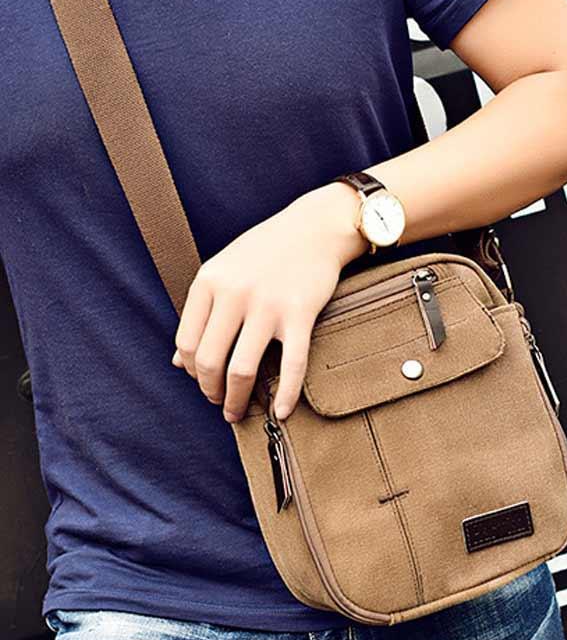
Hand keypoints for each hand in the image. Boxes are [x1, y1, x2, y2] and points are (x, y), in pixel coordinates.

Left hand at [171, 183, 367, 422]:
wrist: (316, 227)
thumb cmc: (268, 249)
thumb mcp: (225, 270)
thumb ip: (201, 310)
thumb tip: (178, 362)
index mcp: (209, 281)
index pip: (186, 342)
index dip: (192, 372)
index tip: (204, 382)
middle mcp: (234, 293)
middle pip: (209, 361)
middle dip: (211, 391)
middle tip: (219, 403)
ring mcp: (267, 305)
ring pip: (241, 369)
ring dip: (237, 401)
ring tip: (238, 412)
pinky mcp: (300, 314)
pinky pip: (291, 366)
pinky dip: (286, 395)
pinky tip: (281, 412)